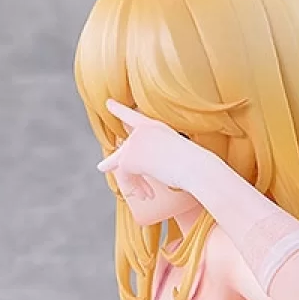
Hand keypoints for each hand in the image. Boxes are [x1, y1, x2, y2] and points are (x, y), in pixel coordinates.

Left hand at [97, 99, 214, 197]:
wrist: (197, 168)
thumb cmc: (194, 166)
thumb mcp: (174, 155)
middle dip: (111, 163)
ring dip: (132, 184)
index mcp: (156, 127)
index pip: (133, 117)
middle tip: (101, 167)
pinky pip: (124, 176)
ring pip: (122, 166)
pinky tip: (147, 195)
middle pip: (123, 151)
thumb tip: (141, 168)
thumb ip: (156, 155)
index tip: (108, 104)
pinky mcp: (129, 158)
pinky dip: (133, 188)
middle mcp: (143, 131)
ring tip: (143, 195)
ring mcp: (135, 142)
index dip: (120, 110)